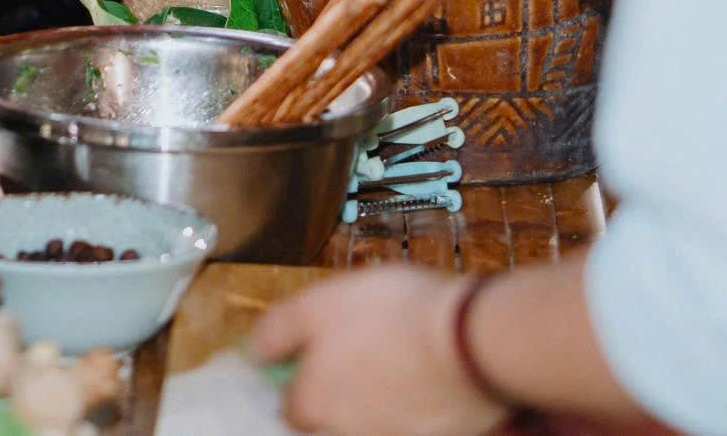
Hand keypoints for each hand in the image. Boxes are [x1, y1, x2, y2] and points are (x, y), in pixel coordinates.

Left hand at [251, 268, 507, 435]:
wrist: (472, 341)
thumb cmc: (388, 316)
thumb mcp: (315, 304)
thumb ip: (276, 331)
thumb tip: (255, 351)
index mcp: (313, 408)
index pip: (290, 408)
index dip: (299, 377)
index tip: (314, 350)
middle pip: (331, 420)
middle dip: (340, 393)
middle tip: (361, 350)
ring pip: (372, 422)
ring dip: (378, 398)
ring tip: (396, 358)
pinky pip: (413, 421)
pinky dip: (415, 404)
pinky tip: (427, 373)